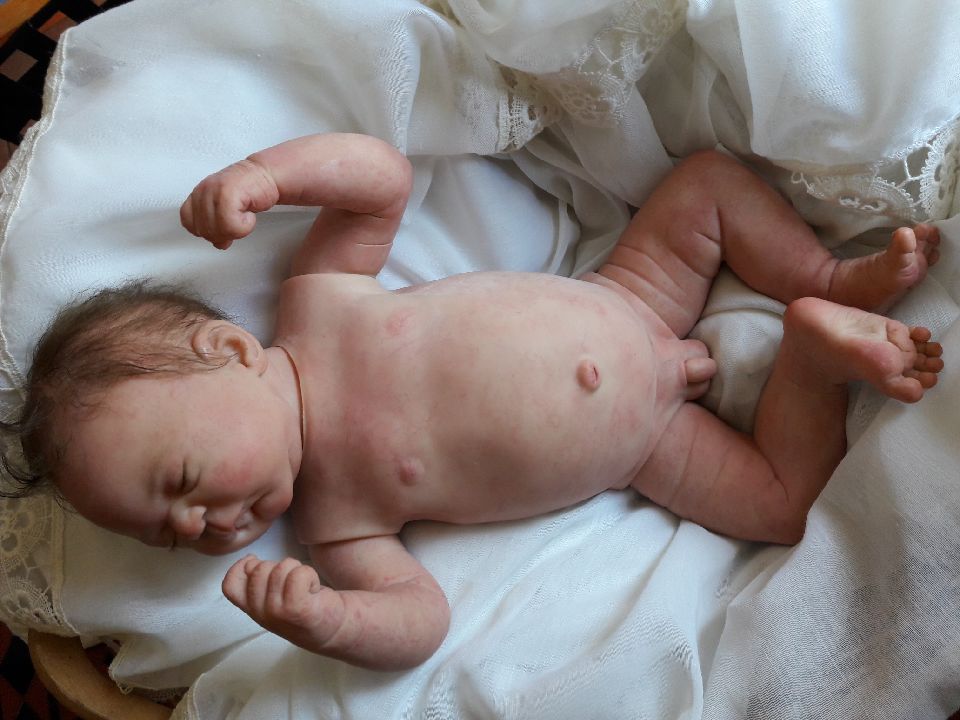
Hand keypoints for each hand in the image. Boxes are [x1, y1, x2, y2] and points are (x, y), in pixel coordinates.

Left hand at [180, 159, 280, 249]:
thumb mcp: (227, 211)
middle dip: (224, 233)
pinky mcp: (227, 192)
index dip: (207, 231)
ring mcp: (212, 191)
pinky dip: (245, 225)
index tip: (224, 225)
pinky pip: (231, 224)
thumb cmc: (249, 190)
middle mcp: (202, 191)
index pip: (189, 223)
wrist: (266, 174)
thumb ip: (217, 227)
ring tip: (244, 215)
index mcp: (198, 195)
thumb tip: (219, 243)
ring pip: (217, 230)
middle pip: (204, 231)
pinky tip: (249, 214)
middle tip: (238, 220)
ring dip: (237, 229)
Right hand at [222, 554, 344, 650]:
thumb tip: (250, 560)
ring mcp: (278, 613)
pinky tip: (314, 589)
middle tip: (293, 581)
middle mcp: (262, 615)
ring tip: (305, 586)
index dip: (240, 567)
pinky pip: (299, 573)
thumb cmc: (307, 607)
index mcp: (254, 611)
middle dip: (278, 565)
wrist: (337, 630)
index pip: (230, 586)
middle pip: (258, 570)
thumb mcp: (276, 598)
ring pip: (280, 568)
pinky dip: (309, 574)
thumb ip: (260, 583)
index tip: (255, 561)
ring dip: (297, 569)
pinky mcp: (298, 609)